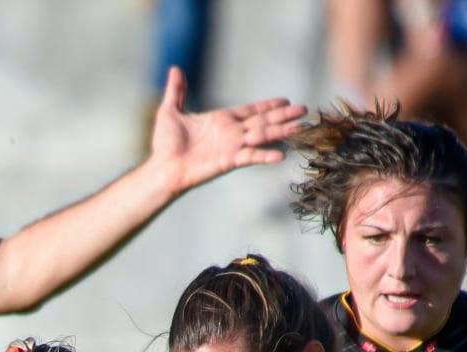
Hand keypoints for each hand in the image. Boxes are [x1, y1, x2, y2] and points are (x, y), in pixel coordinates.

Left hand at [148, 66, 304, 193]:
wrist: (162, 167)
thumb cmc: (165, 144)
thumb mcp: (170, 111)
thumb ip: (176, 91)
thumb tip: (175, 69)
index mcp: (221, 120)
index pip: (250, 111)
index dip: (267, 105)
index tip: (284, 100)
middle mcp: (231, 133)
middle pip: (263, 121)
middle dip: (283, 115)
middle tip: (303, 110)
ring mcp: (232, 147)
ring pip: (262, 135)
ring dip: (282, 131)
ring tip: (301, 127)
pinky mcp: (229, 161)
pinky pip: (250, 157)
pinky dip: (265, 156)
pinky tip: (281, 155)